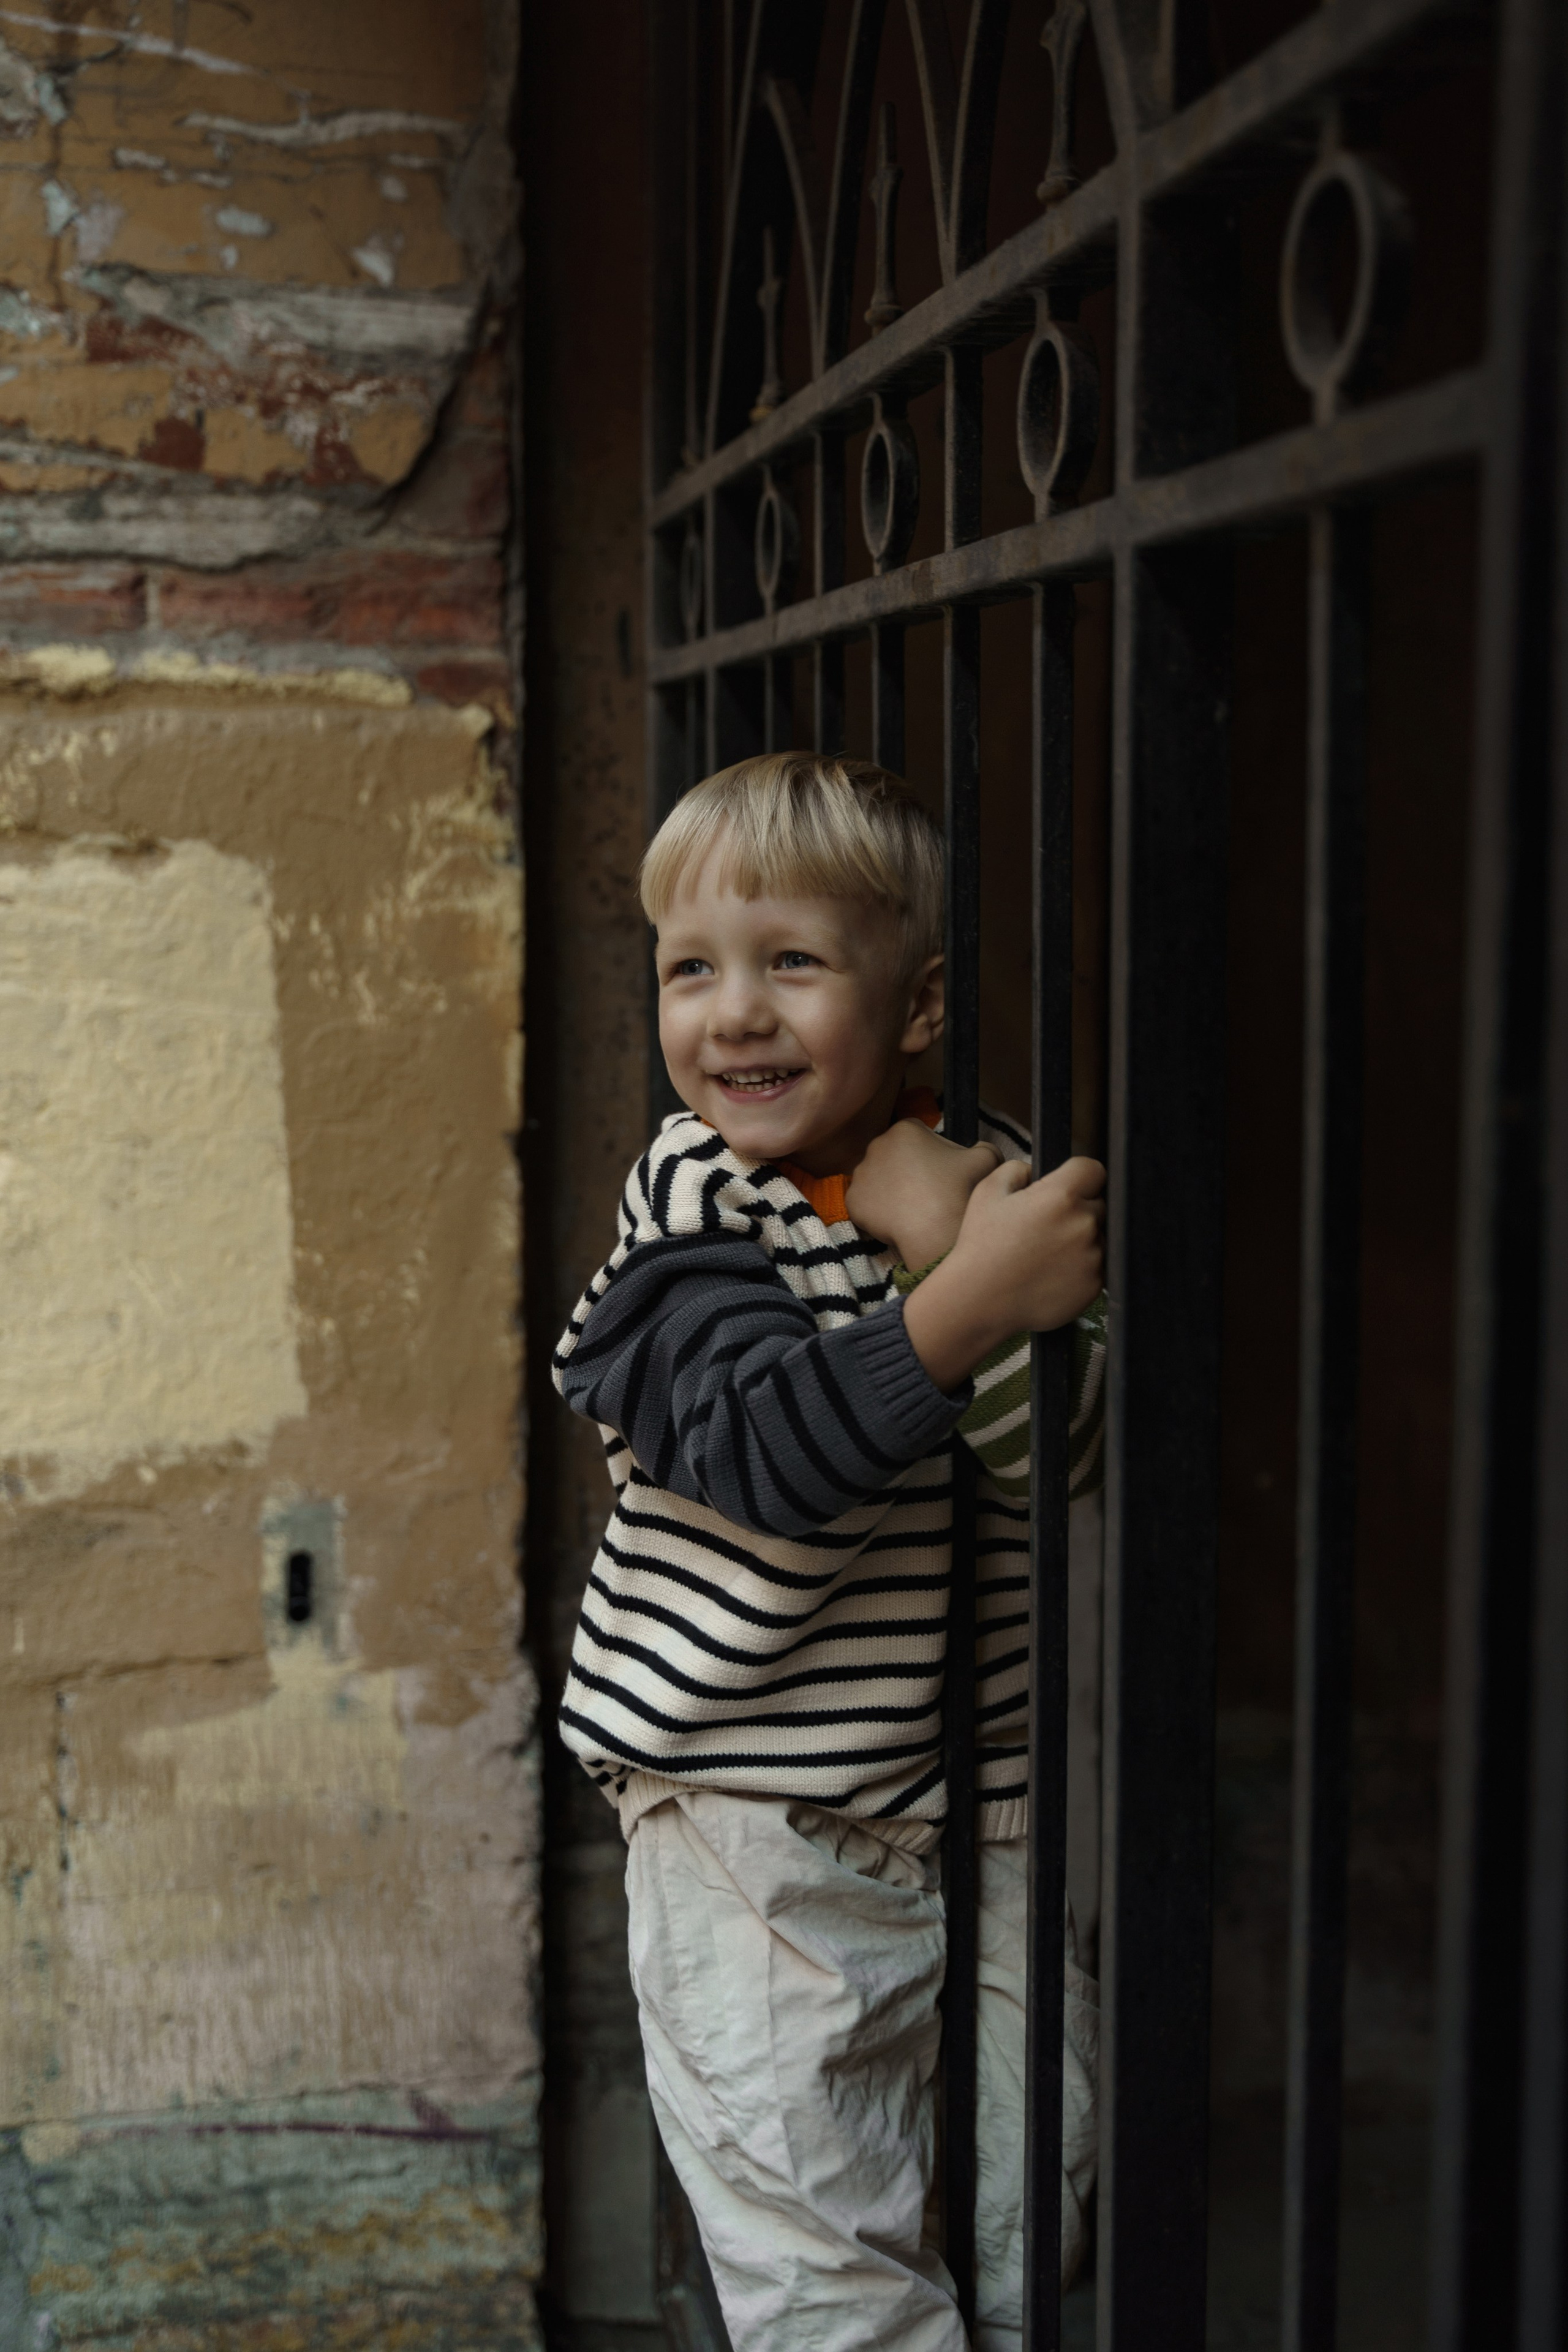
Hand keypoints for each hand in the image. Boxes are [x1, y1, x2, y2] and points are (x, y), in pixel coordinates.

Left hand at [846, 1119, 1000, 1266]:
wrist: (934, 1230)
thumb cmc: (958, 1189)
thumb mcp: (986, 1159)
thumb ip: (985, 1147)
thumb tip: (982, 1148)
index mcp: (905, 1129)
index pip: (917, 1134)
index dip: (931, 1150)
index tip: (941, 1170)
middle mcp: (877, 1145)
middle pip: (894, 1154)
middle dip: (907, 1167)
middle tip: (927, 1190)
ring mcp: (861, 1174)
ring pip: (878, 1178)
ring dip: (891, 1188)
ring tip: (912, 1207)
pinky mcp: (853, 1200)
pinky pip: (866, 1202)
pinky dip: (878, 1210)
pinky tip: (897, 1219)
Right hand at [902, 1155, 1105, 1392]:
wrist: (980, 1300)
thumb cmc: (981, 1246)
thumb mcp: (988, 1191)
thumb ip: (1018, 1169)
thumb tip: (1035, 1171)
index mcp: (1061, 1196)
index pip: (1094, 1170)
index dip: (1080, 1176)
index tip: (1068, 1187)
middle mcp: (1083, 1224)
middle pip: (1098, 1204)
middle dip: (1079, 1209)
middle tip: (1047, 1226)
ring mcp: (1092, 1256)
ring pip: (1099, 1237)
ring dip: (1082, 1239)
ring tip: (1046, 1253)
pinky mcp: (1095, 1284)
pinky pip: (1097, 1266)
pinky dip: (1081, 1267)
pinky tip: (1052, 1272)